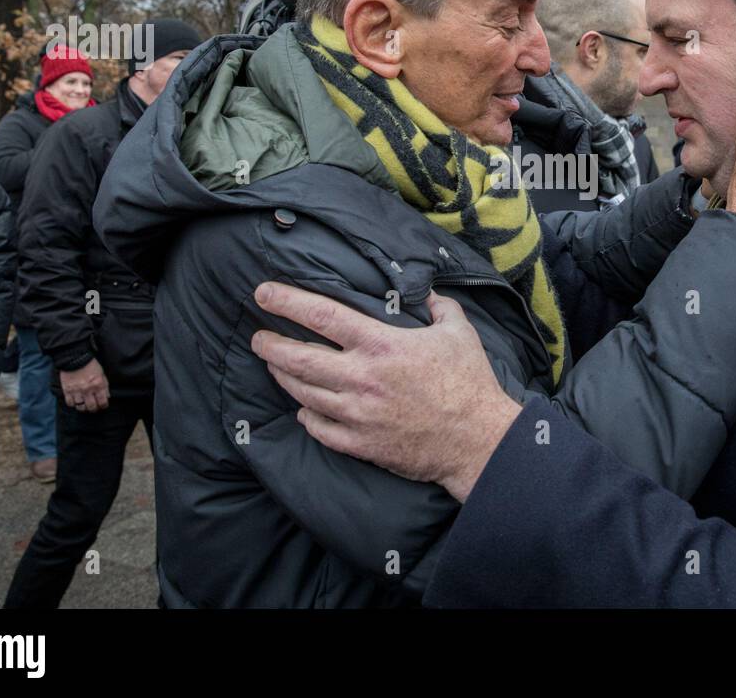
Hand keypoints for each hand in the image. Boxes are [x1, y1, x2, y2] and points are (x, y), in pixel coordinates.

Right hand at [60, 358, 108, 412]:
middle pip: (91, 407)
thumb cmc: (90, 365)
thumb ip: (105, 386)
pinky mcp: (67, 390)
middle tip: (93, 407)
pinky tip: (75, 401)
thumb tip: (107, 397)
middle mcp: (88, 390)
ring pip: (80, 407)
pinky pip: (70, 403)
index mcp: (98, 385)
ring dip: (83, 408)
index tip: (102, 405)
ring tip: (84, 405)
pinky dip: (73, 404)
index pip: (103, 402)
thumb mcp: (102, 374)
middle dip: (94, 409)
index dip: (103, 406)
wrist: (75, 357)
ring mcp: (77, 391)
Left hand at [250, 284, 520, 501]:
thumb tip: (430, 292)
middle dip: (270, 344)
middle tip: (257, 337)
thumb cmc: (470, 383)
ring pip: (303, 392)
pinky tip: (303, 409)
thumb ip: (440, 307)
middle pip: (299, 357)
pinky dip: (306, 417)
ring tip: (275, 365)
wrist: (478, 440)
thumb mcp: (459, 332)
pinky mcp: (361, 443)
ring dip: (283, 376)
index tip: (263, 293)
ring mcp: (357, 413)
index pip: (322, 315)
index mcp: (381, 345)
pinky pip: (319, 429)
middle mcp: (362, 377)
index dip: (287, 302)